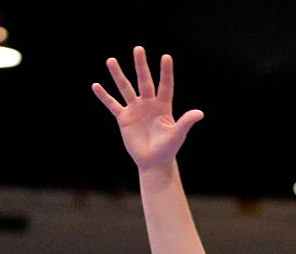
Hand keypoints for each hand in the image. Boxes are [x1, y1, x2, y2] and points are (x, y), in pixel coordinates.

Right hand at [92, 45, 203, 169]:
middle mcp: (149, 103)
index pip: (165, 85)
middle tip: (138, 49)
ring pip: (126, 88)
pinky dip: (104, 96)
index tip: (166, 57)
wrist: (153, 162)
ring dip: (118, 75)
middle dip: (141, 66)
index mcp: (163, 106)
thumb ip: (186, 122)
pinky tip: (96, 86)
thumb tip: (200, 113)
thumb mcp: (177, 135)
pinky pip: (113, 105)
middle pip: (144, 81)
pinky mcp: (124, 118)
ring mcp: (135, 109)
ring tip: (111, 60)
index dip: (166, 72)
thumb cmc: (168, 149)